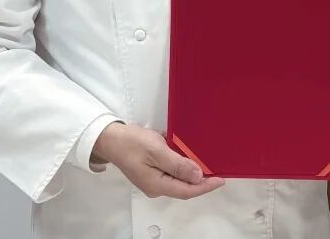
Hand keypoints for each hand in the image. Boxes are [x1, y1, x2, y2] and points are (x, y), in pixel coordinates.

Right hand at [91, 122, 224, 199]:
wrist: (109, 138)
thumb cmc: (132, 143)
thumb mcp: (156, 151)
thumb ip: (178, 165)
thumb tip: (197, 176)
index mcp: (157, 185)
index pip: (187, 190)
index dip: (205, 186)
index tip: (221, 179)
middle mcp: (156, 186)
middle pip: (183, 187)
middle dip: (201, 180)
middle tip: (217, 169)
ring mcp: (152, 179)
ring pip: (178, 178)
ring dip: (191, 171)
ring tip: (207, 162)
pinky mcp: (150, 170)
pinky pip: (170, 171)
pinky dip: (181, 164)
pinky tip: (188, 154)